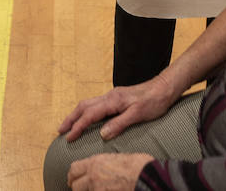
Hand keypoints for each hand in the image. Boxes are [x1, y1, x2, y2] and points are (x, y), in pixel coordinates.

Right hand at [57, 75, 179, 141]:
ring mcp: (113, 96)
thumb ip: (119, 123)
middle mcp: (110, 96)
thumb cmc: (154, 101)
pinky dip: (86, 112)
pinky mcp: (117, 98)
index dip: (78, 126)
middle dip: (71, 118)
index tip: (69, 137)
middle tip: (60, 130)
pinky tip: (87, 118)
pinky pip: (96, 104)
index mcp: (113, 100)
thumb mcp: (138, 114)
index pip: (90, 115)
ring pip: (88, 104)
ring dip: (77, 114)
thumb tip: (102, 134)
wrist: (164, 87)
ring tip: (69, 125)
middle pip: (84, 106)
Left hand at [66, 153, 154, 190]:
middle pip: (75, 185)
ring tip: (96, 189)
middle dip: (77, 188)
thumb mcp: (118, 158)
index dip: (73, 176)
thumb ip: (105, 163)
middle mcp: (93, 175)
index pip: (74, 169)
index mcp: (96, 162)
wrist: (147, 176)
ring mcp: (97, 188)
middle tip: (80, 189)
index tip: (73, 180)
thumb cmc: (139, 165)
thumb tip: (103, 168)